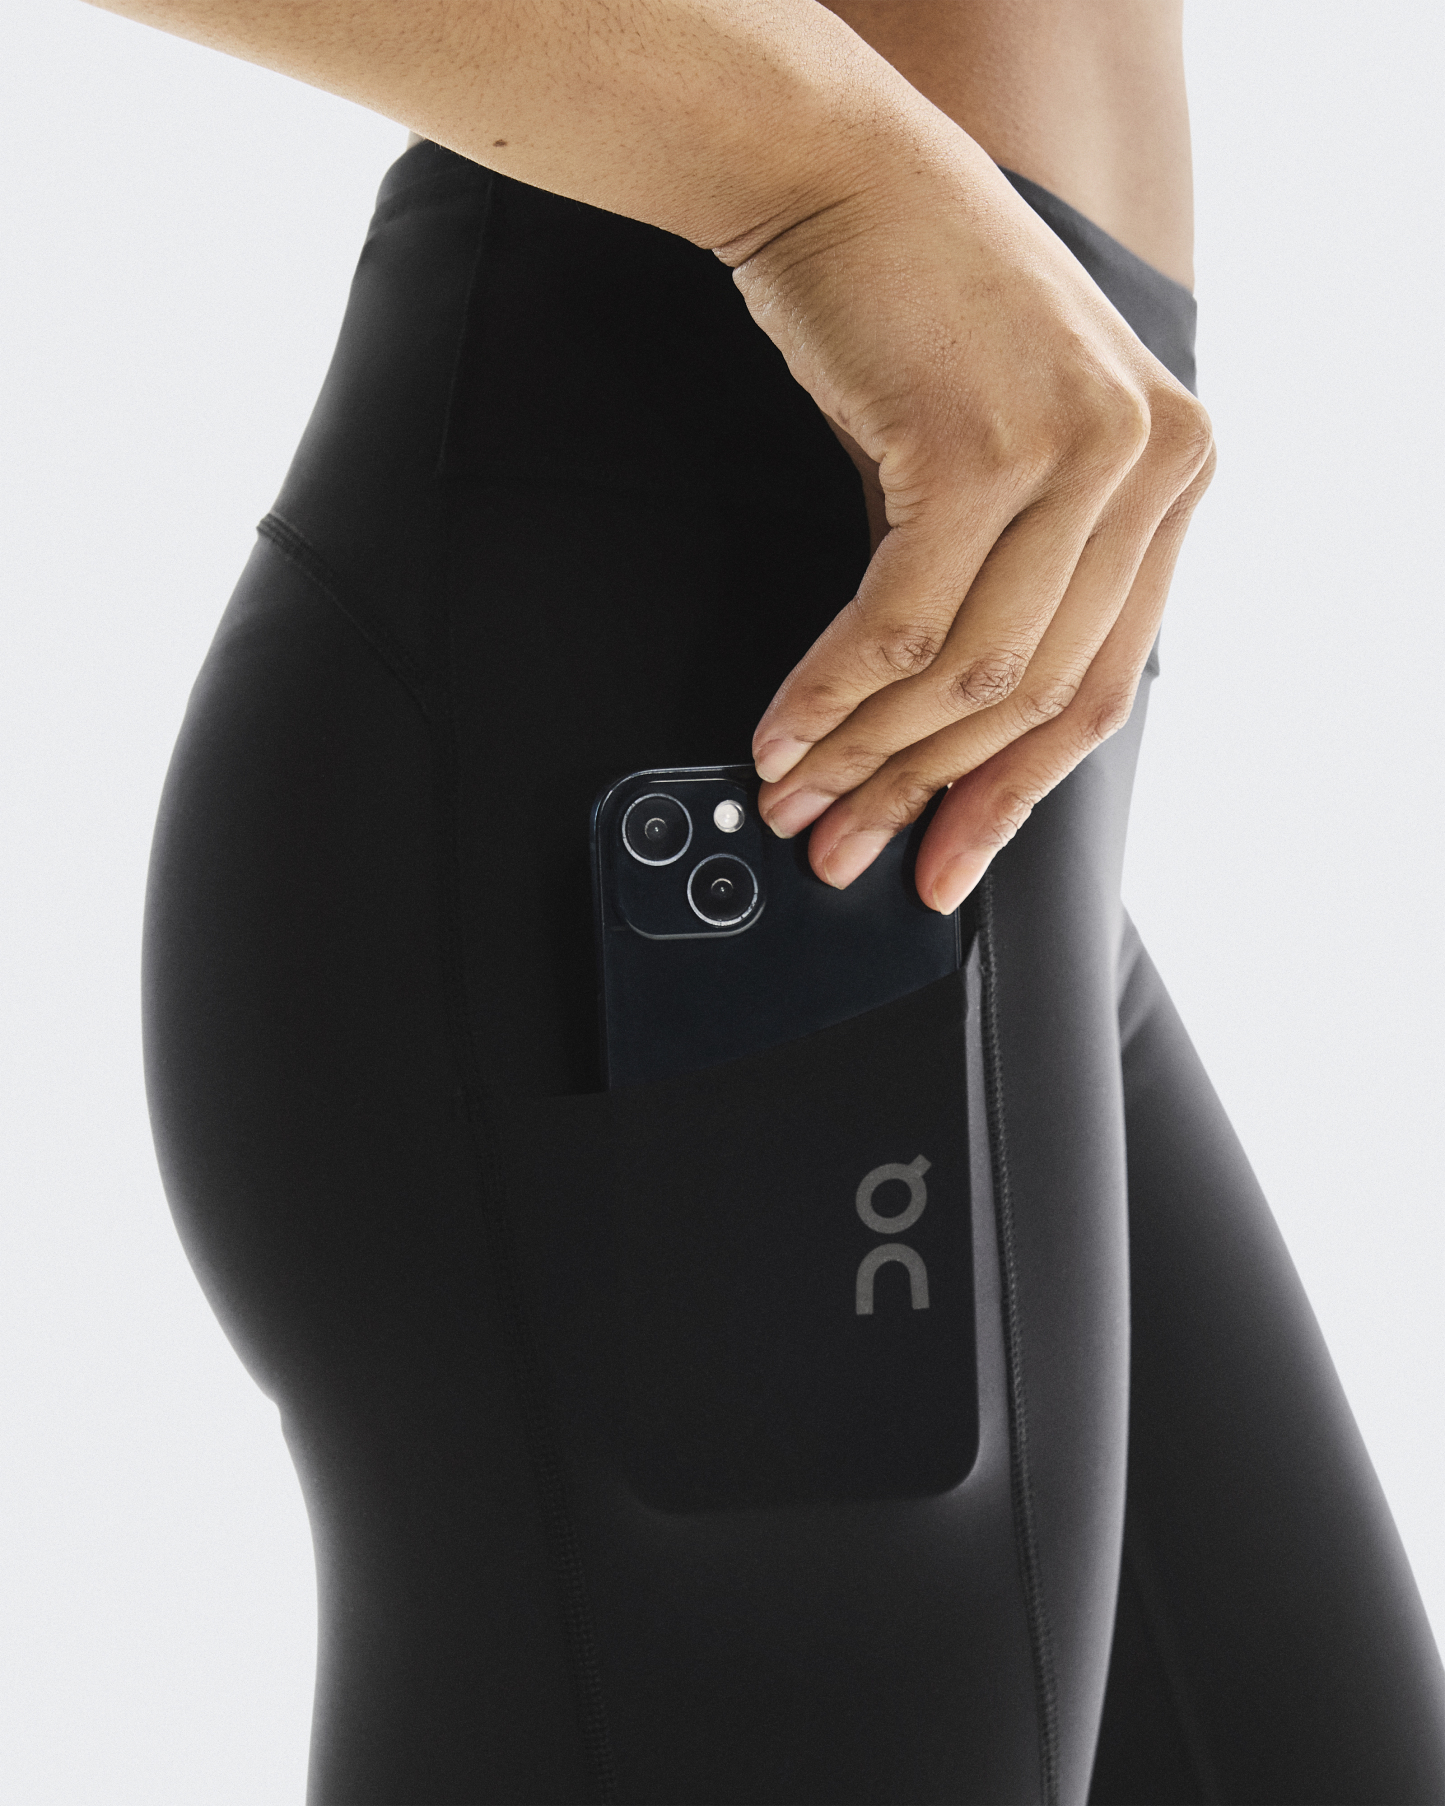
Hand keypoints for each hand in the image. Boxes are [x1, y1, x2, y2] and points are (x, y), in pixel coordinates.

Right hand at [719, 118, 1214, 912]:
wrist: (839, 174)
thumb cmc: (913, 309)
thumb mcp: (996, 452)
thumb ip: (1006, 584)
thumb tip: (939, 743)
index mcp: (1172, 471)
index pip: (1101, 682)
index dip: (1009, 795)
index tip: (944, 861)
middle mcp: (1149, 461)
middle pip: (1032, 694)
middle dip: (922, 792)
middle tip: (845, 847)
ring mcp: (1078, 452)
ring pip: (965, 673)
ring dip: (866, 754)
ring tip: (800, 800)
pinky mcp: (985, 445)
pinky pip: (898, 624)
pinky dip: (829, 694)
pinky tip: (783, 733)